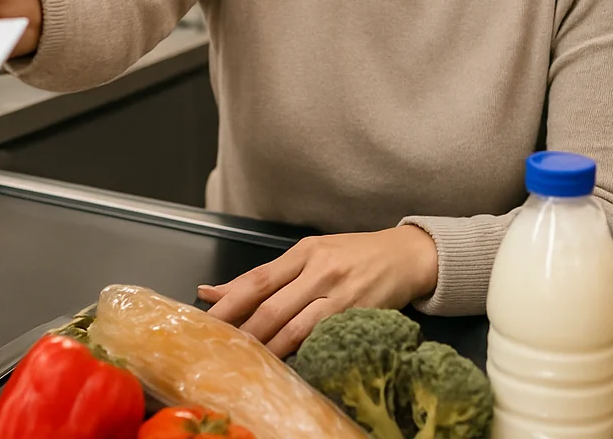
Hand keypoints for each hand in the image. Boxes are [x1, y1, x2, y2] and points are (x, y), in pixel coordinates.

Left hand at [198, 226, 438, 357]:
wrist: (406, 256)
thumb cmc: (353, 255)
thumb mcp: (310, 254)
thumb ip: (267, 276)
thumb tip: (212, 292)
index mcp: (304, 251)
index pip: (258, 279)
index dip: (229, 302)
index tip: (205, 319)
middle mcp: (320, 270)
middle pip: (272, 307)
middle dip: (242, 331)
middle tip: (219, 349)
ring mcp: (340, 294)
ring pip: (295, 328)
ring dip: (268, 348)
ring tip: (247, 362)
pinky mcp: (357, 315)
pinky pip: (321, 338)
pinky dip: (300, 352)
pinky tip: (285, 361)